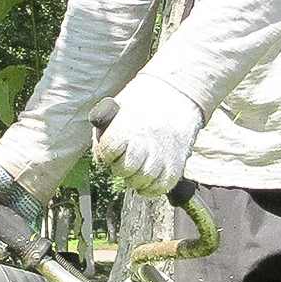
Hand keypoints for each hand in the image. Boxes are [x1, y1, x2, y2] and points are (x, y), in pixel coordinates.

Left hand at [91, 75, 203, 195]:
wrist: (180, 93)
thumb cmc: (144, 101)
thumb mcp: (119, 105)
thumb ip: (104, 131)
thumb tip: (100, 159)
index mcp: (129, 125)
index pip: (109, 149)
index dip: (107, 150)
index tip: (112, 147)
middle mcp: (146, 142)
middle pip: (125, 169)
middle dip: (120, 167)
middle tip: (125, 159)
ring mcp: (163, 155)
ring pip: (142, 180)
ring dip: (134, 178)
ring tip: (137, 168)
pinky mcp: (177, 164)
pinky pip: (161, 186)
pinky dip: (151, 187)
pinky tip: (148, 178)